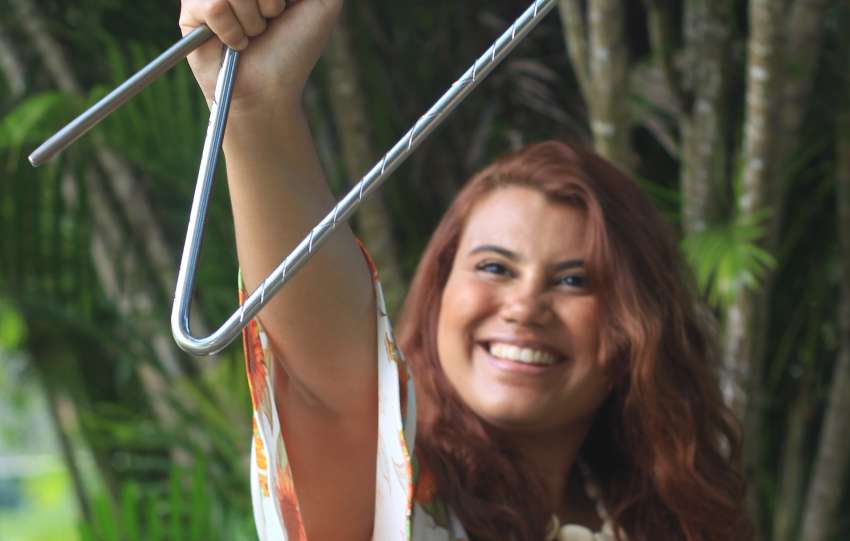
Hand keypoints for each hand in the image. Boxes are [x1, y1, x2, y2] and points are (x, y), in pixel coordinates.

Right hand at [179, 0, 342, 116]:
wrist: (272, 89)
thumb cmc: (296, 48)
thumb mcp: (322, 3)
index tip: (282, 8)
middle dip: (270, 0)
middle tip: (273, 18)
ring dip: (254, 19)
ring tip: (254, 34)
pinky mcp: (191, 11)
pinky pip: (214, 5)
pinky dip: (233, 31)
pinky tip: (236, 43)